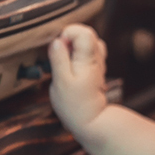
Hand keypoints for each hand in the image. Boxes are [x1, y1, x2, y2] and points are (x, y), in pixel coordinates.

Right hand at [48, 24, 107, 138]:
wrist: (92, 122)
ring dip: (74, 47)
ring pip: (89, 43)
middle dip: (70, 38)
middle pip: (87, 34)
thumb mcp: (61, 81)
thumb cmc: (74, 105)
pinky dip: (79, 54)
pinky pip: (89, 53)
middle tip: (59, 54)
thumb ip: (58, 59)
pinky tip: (71, 66)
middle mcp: (97, 58)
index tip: (58, 47)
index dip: (68, 33)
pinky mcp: (96, 70)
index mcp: (88, 59)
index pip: (84, 32)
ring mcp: (98, 64)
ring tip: (64, 60)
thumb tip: (56, 41)